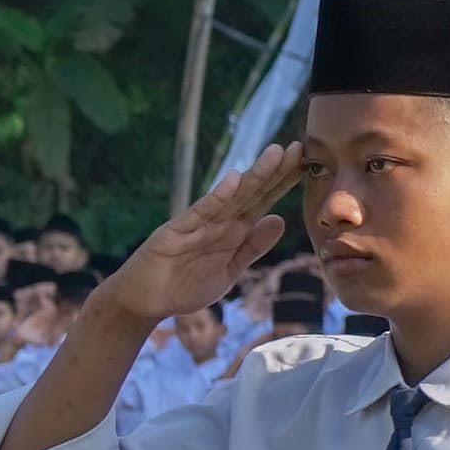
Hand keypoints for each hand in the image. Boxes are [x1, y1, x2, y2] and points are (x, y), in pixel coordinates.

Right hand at [102, 140, 319, 324]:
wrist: (144, 301)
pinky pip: (200, 213)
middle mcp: (217, 222)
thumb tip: (280, 219)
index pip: (262, 202)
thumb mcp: (230, 269)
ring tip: (275, 153)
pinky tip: (234, 179)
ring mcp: (196, 225)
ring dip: (254, 175)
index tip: (305, 164)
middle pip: (251, 193)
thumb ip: (253, 246)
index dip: (282, 183)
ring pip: (232, 197)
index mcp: (232, 231)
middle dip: (275, 171)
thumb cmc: (184, 285)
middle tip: (299, 147)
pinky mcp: (176, 233)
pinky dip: (218, 197)